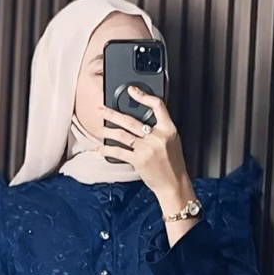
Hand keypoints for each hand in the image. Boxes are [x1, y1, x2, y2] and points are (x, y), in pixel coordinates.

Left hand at [94, 86, 195, 213]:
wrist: (173, 183)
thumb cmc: (172, 164)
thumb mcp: (172, 141)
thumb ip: (160, 129)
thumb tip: (143, 121)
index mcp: (168, 129)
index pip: (157, 106)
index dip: (143, 96)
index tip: (132, 91)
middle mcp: (157, 137)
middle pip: (132, 120)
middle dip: (113, 114)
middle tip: (101, 109)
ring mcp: (147, 148)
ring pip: (123, 135)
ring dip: (108, 131)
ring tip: (100, 129)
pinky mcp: (139, 160)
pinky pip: (119, 152)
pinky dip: (108, 150)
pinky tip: (101, 149)